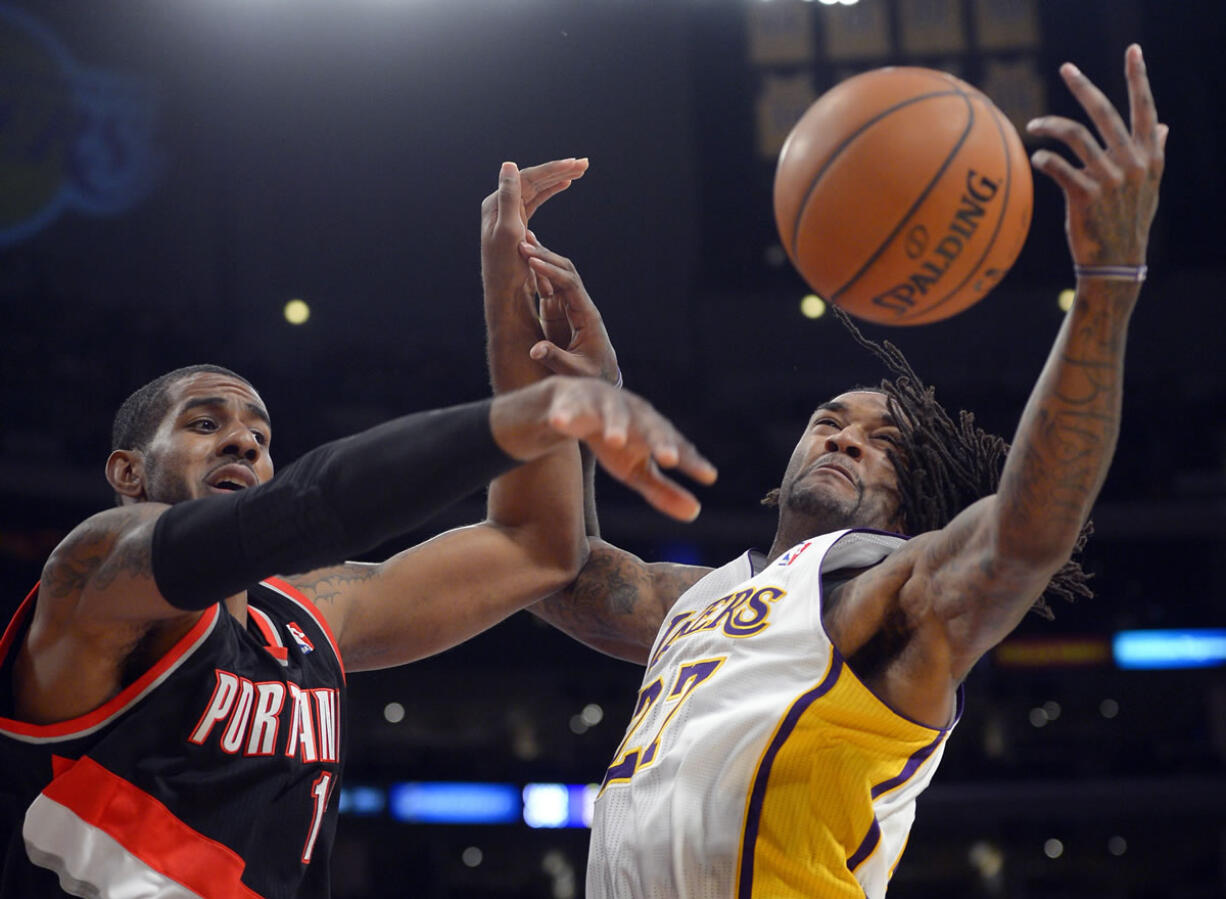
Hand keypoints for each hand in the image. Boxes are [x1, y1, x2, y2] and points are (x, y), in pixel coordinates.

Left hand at [481, 158, 589, 310]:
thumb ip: (509, 196)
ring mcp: (509, 212)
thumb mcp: (509, 231)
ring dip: (557, 177)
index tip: (573, 164)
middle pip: (533, 179)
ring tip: (579, 170)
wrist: (504, 291)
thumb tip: (509, 164)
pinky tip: (564, 184)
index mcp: (497, 203)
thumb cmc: (506, 267)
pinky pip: (536, 199)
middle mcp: (501, 203)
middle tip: (583, 163)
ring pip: (536, 188)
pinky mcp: (517, 222)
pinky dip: (551, 190)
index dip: (551, 169)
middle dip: (558, 170)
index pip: (528, 178)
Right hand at [492, 377, 716, 521]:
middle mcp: (633, 413)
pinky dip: (565, 414)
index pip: (676, 445)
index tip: (709, 477)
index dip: (691, 460)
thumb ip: (664, 490)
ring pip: (612, 412)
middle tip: (668, 459)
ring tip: (615, 440)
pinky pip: (569, 409)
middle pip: (649, 426)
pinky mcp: (574, 401)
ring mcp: (603, 403)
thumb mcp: (636, 470)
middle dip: (658, 441)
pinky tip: (560, 422)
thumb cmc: (615, 441)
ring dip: (615, 424)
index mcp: (653, 429)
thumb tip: (695, 513)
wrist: (574, 407)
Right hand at [518, 234, 619, 385]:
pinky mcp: (560, 313)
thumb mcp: (575, 370)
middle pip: (565, 272)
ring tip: (521, 242)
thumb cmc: (592, 375)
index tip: (532, 261)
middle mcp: (580, 306)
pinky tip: (525, 260)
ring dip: (541, 259)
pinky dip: (537, 273)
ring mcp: (570, 308)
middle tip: (522, 243)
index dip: (551, 272)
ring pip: (557, 276)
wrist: (602, 377)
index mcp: (587, 316)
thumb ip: (556, 358)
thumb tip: (534, 350)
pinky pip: (550, 287)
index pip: (570, 285)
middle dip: (545, 256)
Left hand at [1026, 44, 1165, 267]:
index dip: (1139, 78)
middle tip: (1066, 68)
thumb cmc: (1127, 223)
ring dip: (1050, 125)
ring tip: (1033, 124)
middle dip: (1084, 87)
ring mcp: (1109, 178)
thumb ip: (1155, 153)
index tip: (1133, 51)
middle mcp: (1132, 162)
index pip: (1146, 108)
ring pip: (1076, 134)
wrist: (1116, 265)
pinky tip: (1036, 157)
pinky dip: (1044, 158)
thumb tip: (1164, 126)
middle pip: (1105, 112)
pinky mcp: (1086, 195)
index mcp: (1149, 156)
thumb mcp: (1149, 187)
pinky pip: (1058, 166)